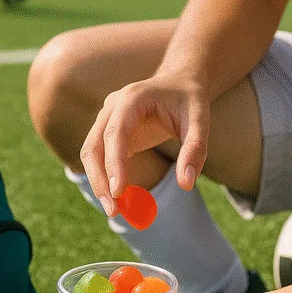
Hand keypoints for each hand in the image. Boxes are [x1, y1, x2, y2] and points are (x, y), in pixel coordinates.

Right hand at [79, 73, 209, 214]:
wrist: (179, 82)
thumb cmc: (190, 100)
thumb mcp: (200, 121)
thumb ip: (195, 150)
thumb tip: (186, 184)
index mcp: (131, 99)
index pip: (115, 133)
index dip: (114, 163)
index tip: (118, 191)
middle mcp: (112, 107)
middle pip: (94, 146)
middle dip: (100, 180)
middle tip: (113, 211)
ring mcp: (106, 119)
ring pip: (91, 153)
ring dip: (98, 182)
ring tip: (115, 210)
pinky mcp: (109, 132)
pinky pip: (100, 157)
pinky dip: (105, 178)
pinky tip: (119, 198)